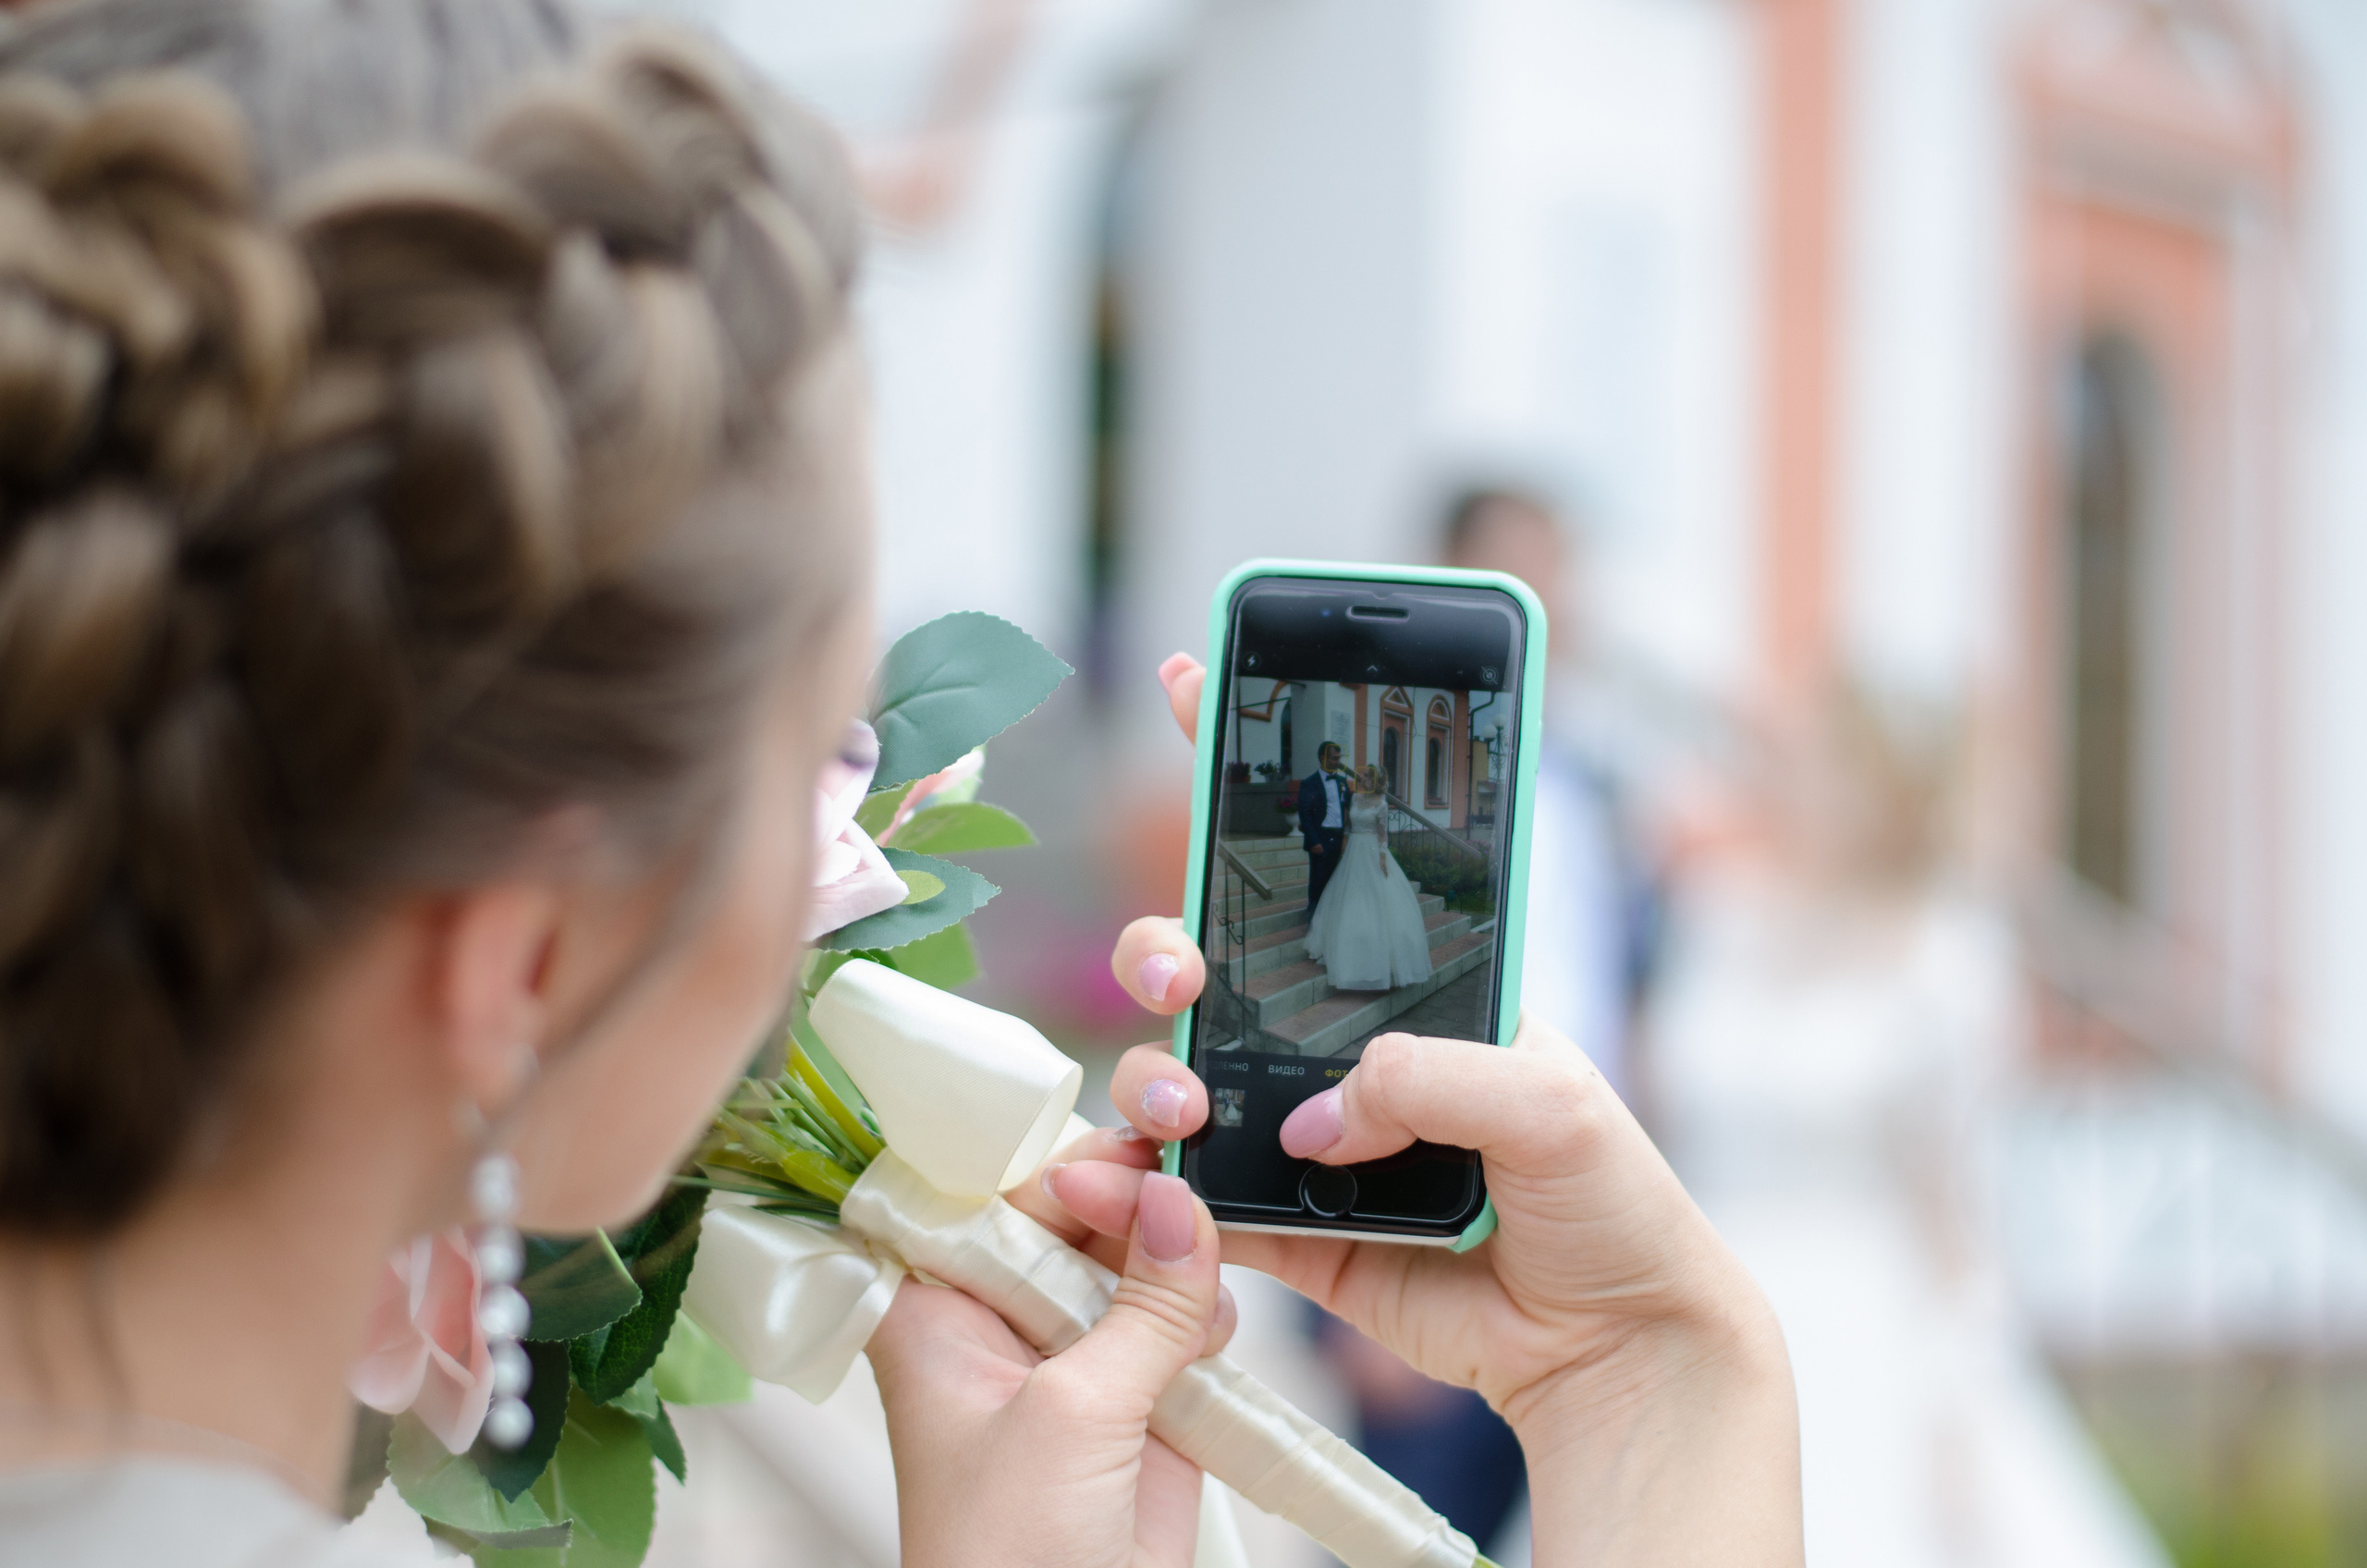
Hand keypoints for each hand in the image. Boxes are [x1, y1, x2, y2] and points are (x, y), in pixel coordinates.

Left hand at [866, 1122, 1237, 1567]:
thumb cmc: (1007, 1564)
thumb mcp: (1075, 1417)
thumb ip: (1140, 1306)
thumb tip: (1181, 1203)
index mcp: (938, 1310)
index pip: (993, 1190)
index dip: (1059, 1156)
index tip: (1133, 1133)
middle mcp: (1000, 1323)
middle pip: (1071, 1214)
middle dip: (1133, 1194)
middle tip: (1185, 1181)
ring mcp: (1070, 1360)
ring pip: (1134, 1261)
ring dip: (1177, 1254)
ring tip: (1200, 1271)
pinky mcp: (1135, 1401)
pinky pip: (1177, 1323)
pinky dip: (1204, 1314)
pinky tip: (1211, 1329)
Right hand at [1079, 655, 1803, 1567]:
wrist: (1618, 1348)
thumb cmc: (1614, 1202)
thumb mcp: (1559, 1104)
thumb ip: (1437, 1078)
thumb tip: (1316, 1111)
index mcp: (1416, 982)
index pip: (1323, 856)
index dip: (1255, 767)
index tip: (1195, 678)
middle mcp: (1345, 1043)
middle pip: (1216, 957)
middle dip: (1168, 944)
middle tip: (1181, 969)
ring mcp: (1304, 1131)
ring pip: (1182, 1070)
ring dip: (1150, 1074)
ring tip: (1180, 1107)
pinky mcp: (1285, 1227)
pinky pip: (1191, 1194)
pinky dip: (1140, 1188)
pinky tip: (1108, 1186)